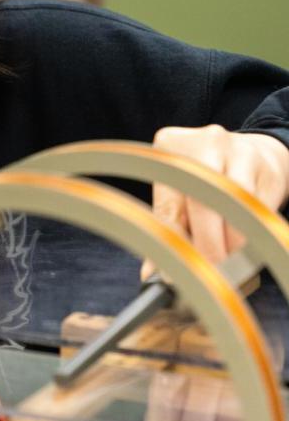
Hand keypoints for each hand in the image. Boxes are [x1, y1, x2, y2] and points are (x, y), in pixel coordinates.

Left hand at [142, 125, 288, 273]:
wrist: (256, 152)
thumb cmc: (208, 176)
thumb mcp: (181, 190)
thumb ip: (168, 224)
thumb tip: (152, 273)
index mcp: (171, 146)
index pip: (168, 204)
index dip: (172, 243)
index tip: (173, 273)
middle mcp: (205, 144)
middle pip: (202, 205)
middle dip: (206, 249)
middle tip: (207, 276)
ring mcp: (241, 154)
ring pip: (235, 210)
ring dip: (232, 247)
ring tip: (227, 267)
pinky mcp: (269, 172)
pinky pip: (259, 213)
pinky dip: (251, 237)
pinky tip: (246, 250)